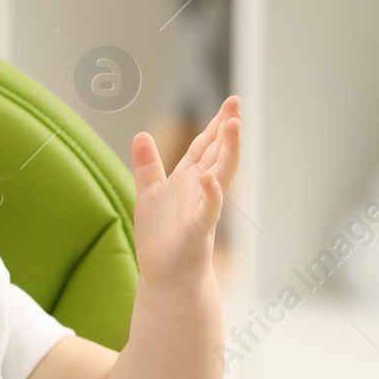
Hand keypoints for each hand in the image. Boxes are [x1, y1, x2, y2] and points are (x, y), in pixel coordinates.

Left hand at [129, 96, 240, 290]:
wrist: (167, 277)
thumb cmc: (161, 238)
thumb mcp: (149, 194)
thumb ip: (147, 166)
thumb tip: (141, 134)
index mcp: (189, 180)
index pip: (206, 147)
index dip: (216, 124)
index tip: (231, 102)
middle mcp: (201, 191)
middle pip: (217, 155)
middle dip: (227, 129)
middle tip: (237, 103)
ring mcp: (202, 210)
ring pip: (219, 176)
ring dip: (227, 152)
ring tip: (233, 126)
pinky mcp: (198, 232)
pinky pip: (207, 211)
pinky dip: (210, 195)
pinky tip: (210, 179)